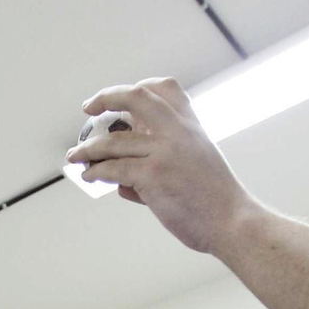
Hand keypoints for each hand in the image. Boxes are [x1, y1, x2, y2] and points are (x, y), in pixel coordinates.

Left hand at [65, 78, 250, 254]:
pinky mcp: (153, 176)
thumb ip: (161, 165)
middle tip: (88, 108)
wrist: (233, 222)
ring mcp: (164, 152)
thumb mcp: (198, 167)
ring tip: (75, 157)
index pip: (166, 88)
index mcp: (192, 126)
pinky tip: (90, 177)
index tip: (121, 98)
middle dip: (106, 98)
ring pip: (113, 141)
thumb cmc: (216, 201)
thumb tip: (122, 183)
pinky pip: (113, 169)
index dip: (139, 87)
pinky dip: (96, 173)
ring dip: (88, 149)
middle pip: (136, 97)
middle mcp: (178, 132)